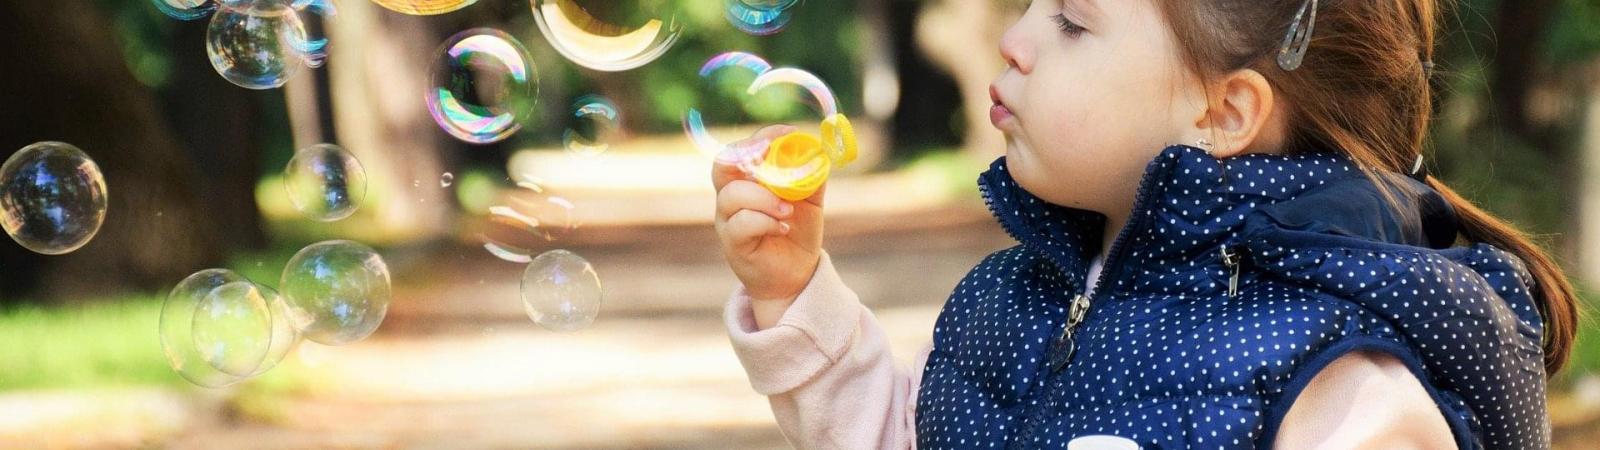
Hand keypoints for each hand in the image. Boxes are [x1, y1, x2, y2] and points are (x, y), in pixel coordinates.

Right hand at [713, 124, 824, 302]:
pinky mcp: (733, 243)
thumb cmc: (797, 230)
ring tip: (788, 209)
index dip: (762, 136)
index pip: (743, 149)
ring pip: (732, 195)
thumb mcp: (811, 198)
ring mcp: (728, 220)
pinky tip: (782, 227)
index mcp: (747, 179)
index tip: (788, 134)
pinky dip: (764, 221)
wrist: (795, 273)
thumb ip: (812, 174)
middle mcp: (731, 195)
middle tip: (771, 155)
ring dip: (764, 197)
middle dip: (747, 155)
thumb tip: (819, 149)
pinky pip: (740, 224)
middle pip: (722, 165)